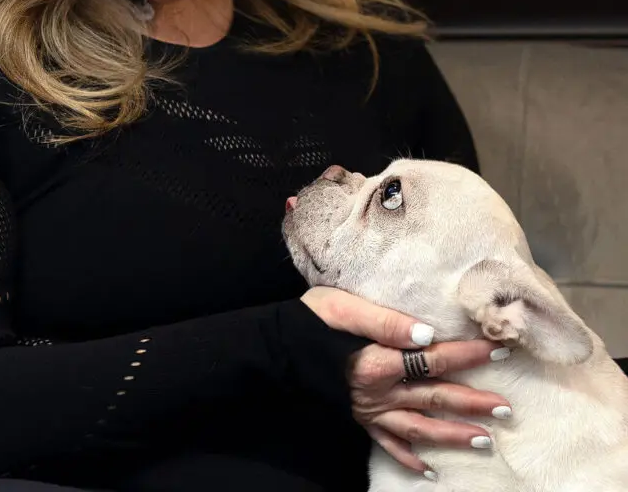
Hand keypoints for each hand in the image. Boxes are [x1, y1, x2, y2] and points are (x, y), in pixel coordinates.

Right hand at [301, 287, 511, 475]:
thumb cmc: (309, 319)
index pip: (435, 358)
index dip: (469, 355)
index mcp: (378, 361)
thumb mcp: (344, 307)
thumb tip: (429, 333)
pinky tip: (429, 471)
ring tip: (485, 441)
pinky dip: (409, 459)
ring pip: (420, 429)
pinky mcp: (358, 420)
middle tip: (506, 409)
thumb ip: (387, 320)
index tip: (500, 351)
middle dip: (473, 404)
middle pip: (435, 398)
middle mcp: (379, 392)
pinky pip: (387, 445)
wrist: (273, 348)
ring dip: (453, 436)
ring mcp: (369, 411)